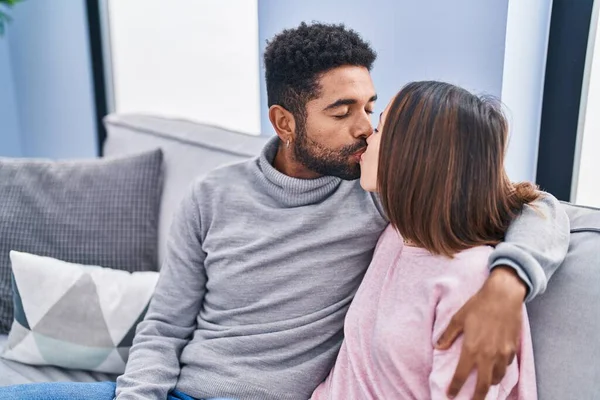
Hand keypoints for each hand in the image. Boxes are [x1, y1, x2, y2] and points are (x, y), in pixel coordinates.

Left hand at [435, 266, 526, 399]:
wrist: (504, 296)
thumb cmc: (478, 305)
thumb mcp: (458, 318)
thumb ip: (448, 335)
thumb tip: (438, 347)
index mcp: (471, 349)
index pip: (460, 375)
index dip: (454, 388)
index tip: (450, 395)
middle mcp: (488, 355)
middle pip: (482, 385)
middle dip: (476, 398)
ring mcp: (502, 354)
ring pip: (497, 378)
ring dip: (489, 383)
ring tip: (483, 384)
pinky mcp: (513, 349)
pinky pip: (506, 366)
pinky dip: (500, 370)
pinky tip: (496, 367)